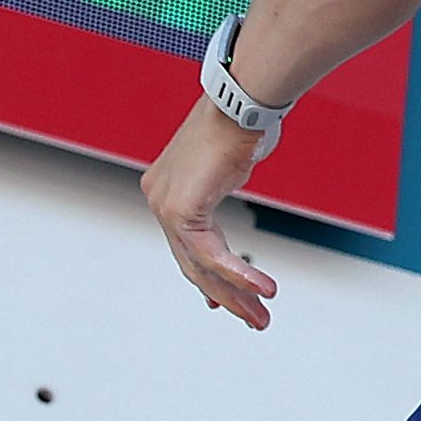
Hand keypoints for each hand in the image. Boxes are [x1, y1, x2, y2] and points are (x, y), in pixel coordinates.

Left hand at [140, 97, 281, 329]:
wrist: (242, 101)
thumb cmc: (243, 123)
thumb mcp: (230, 168)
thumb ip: (224, 192)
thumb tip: (235, 200)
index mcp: (166, 189)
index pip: (187, 247)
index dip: (210, 280)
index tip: (226, 303)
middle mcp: (158, 198)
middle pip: (192, 263)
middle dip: (226, 296)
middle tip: (254, 320)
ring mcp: (164, 205)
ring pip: (200, 267)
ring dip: (236, 295)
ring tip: (261, 318)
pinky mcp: (180, 210)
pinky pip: (211, 255)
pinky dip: (239, 275)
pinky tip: (262, 290)